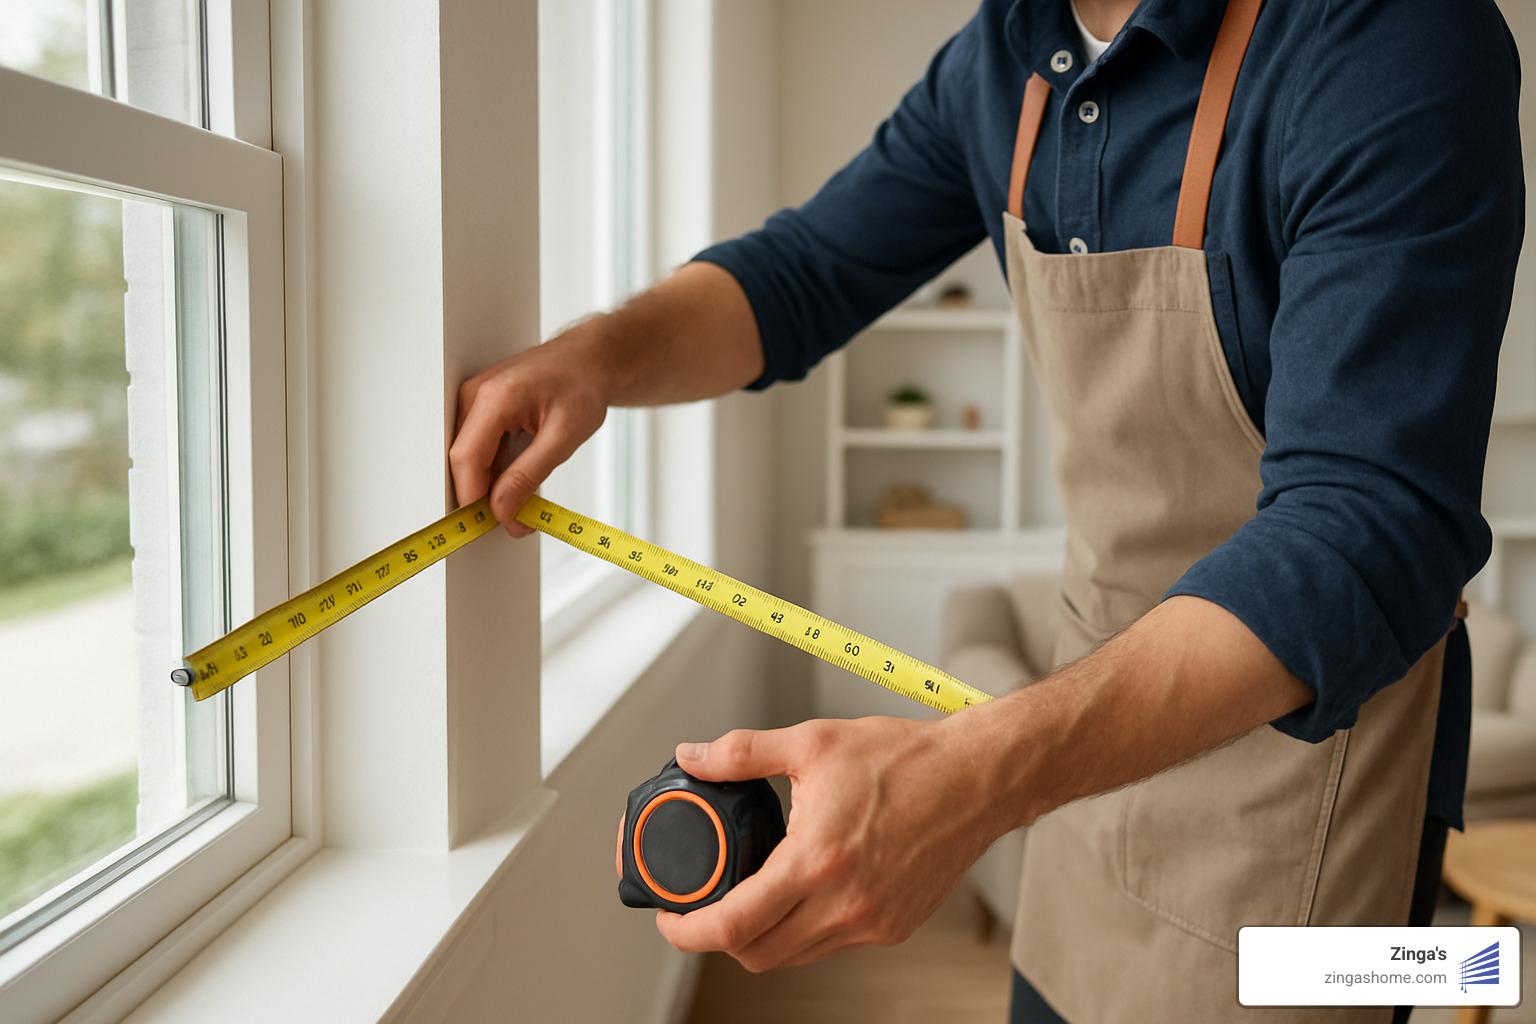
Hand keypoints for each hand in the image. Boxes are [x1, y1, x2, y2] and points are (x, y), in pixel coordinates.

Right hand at [451, 331, 608, 534]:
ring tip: (526, 500)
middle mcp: (475, 395)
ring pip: (469, 458)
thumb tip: (503, 510)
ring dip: (491, 486)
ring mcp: (473, 400)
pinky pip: (478, 449)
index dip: (476, 499)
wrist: (588, 361)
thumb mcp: (564, 436)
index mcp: (495, 397)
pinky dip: (496, 471)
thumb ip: (530, 475)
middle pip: (463, 461)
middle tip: (519, 521)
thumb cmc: (582, 386)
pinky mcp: (479, 408)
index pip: (466, 459)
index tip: (500, 524)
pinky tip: (520, 478)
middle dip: (484, 497)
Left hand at [651, 716, 1002, 971]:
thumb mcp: (813, 742)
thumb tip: (692, 755)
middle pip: (757, 956)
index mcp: (817, 862)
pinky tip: (804, 890)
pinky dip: (806, 927)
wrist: (978, 779)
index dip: (688, 930)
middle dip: (719, 940)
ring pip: (794, 955)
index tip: (671, 916)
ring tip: (749, 896)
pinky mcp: (894, 927)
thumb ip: (742, 753)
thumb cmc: (907, 759)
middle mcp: (844, 904)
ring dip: (763, 936)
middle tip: (702, 909)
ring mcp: (872, 923)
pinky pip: (832, 943)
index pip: (733, 925)